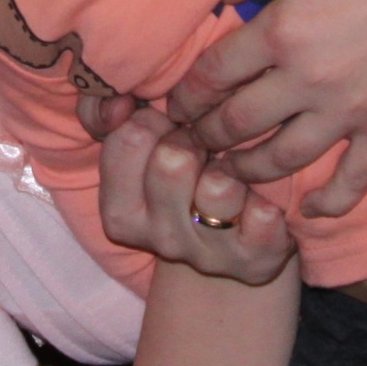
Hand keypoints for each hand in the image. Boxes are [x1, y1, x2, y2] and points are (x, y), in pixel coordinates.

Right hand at [99, 105, 294, 285]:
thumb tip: (119, 103)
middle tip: (200, 148)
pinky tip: (256, 200)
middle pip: (172, 161)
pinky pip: (263, 217)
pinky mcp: (254, 262)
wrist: (227, 243)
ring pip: (219, 188)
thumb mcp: (132, 144)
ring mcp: (208, 255)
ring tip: (228, 172)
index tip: (165, 129)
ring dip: (230, 167)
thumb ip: (101, 112)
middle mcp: (161, 240)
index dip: (153, 119)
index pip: (129, 139)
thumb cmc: (175, 175)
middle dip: (191, 138)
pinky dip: (264, 200)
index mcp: (122, 214)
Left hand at [165, 0, 366, 217]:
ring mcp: (349, 111)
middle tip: (189, 141)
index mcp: (284, 30)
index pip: (214, 73)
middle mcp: (308, 79)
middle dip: (205, 135)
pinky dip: (328, 202)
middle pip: (238, 122)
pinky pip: (353, 180)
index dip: (185, 93)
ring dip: (247, 169)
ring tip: (227, 171)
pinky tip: (308, 210)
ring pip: (283, 158)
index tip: (171, 104)